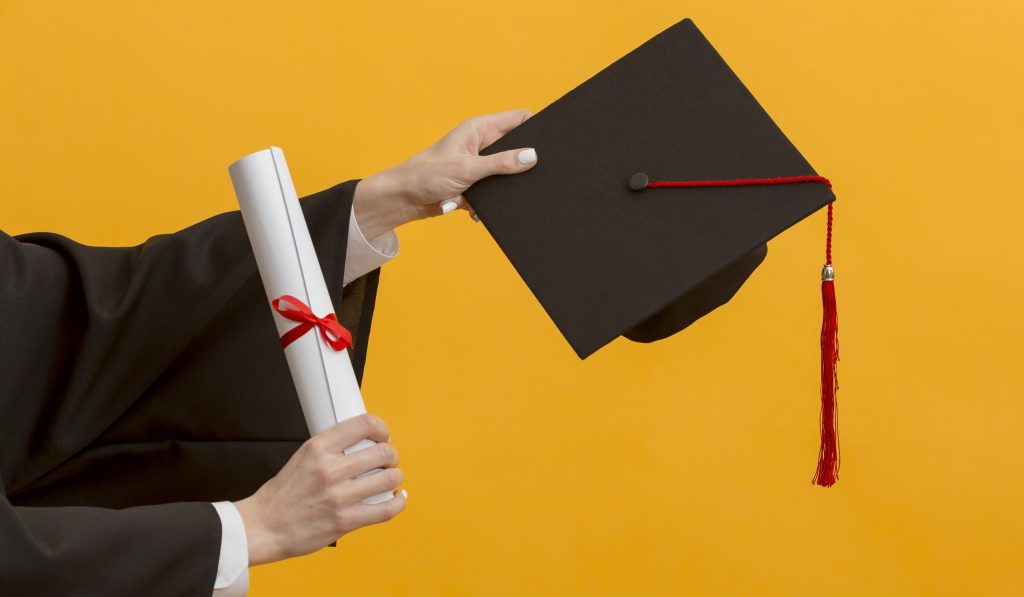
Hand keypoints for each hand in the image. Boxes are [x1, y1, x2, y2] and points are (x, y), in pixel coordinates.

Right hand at [233, 414, 405, 565]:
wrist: (264, 526)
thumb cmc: (284, 494)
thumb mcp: (303, 457)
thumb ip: (332, 448)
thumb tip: (363, 442)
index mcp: (319, 448)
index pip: (364, 424)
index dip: (381, 428)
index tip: (383, 436)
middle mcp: (330, 469)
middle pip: (383, 453)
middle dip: (391, 456)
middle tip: (387, 461)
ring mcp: (339, 496)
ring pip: (389, 479)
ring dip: (394, 478)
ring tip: (388, 479)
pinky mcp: (345, 520)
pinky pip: (386, 509)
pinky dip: (398, 502)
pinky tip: (396, 497)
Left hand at [353, 109, 537, 237]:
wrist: (403, 200)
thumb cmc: (426, 175)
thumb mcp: (468, 168)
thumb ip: (501, 163)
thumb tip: (532, 157)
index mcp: (480, 129)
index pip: (518, 118)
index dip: (537, 127)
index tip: (551, 142)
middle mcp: (481, 144)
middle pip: (516, 148)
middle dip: (523, 164)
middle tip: (530, 177)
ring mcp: (479, 165)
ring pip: (506, 175)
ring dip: (503, 189)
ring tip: (491, 198)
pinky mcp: (474, 184)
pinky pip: (493, 194)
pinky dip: (488, 204)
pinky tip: (475, 211)